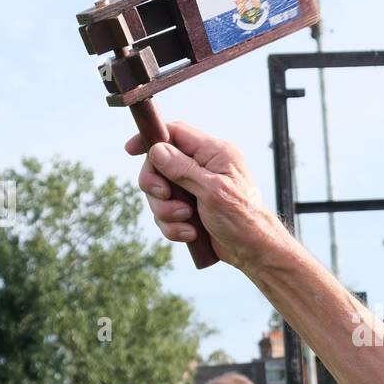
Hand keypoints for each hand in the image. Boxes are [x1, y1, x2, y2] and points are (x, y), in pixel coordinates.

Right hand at [125, 122, 286, 272]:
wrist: (253, 251)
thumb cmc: (242, 218)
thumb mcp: (212, 190)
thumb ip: (183, 169)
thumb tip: (157, 150)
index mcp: (214, 152)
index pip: (175, 132)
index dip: (150, 139)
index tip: (130, 150)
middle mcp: (203, 166)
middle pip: (160, 164)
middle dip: (156, 185)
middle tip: (165, 197)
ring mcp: (195, 188)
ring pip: (160, 193)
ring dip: (166, 211)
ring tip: (186, 222)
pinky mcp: (190, 210)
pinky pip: (166, 213)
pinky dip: (173, 226)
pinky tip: (190, 233)